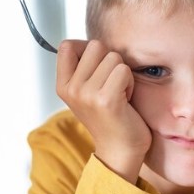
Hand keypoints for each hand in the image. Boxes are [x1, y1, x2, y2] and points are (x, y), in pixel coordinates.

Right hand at [56, 39, 149, 182]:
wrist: (120, 150)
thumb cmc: (109, 117)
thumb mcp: (86, 92)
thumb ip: (83, 67)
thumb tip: (92, 43)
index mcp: (63, 85)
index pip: (67, 45)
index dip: (88, 50)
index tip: (97, 70)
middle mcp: (71, 89)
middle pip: (96, 46)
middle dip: (110, 61)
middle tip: (111, 86)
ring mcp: (87, 94)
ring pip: (113, 56)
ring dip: (122, 73)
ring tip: (119, 94)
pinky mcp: (106, 99)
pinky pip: (124, 70)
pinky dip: (130, 82)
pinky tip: (126, 100)